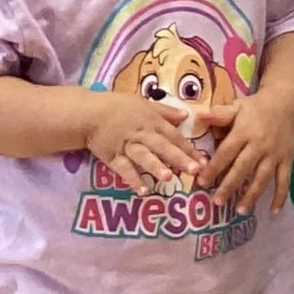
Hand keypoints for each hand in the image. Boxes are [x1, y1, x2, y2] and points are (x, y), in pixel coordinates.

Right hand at [83, 90, 229, 197]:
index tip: (204, 161)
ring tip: (168, 177)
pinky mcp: (113, 157)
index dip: (189, 149)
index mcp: (152, 121)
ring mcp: (127, 146)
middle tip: (193, 170)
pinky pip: (124, 169)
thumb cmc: (118, 107)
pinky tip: (143, 190)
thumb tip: (186, 115)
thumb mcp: (144, 103)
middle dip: (178, 158)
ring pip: (143, 156)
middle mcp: (142, 134)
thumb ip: (165, 111)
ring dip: (155, 166)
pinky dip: (133, 179)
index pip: (174, 136)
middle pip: (162, 146)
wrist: (89, 114)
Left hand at [202, 92, 293, 214]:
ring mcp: (275, 154)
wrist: (286, 103)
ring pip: (262, 177)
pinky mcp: (287, 160)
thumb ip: (219, 114)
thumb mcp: (237, 106)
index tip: (202, 182)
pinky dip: (281, 196)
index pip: (226, 152)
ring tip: (241, 210)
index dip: (214, 168)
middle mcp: (260, 144)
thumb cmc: (256, 108)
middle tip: (217, 202)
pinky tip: (274, 211)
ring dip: (252, 194)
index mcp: (244, 131)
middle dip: (229, 186)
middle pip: (243, 168)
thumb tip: (199, 116)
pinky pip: (284, 180)